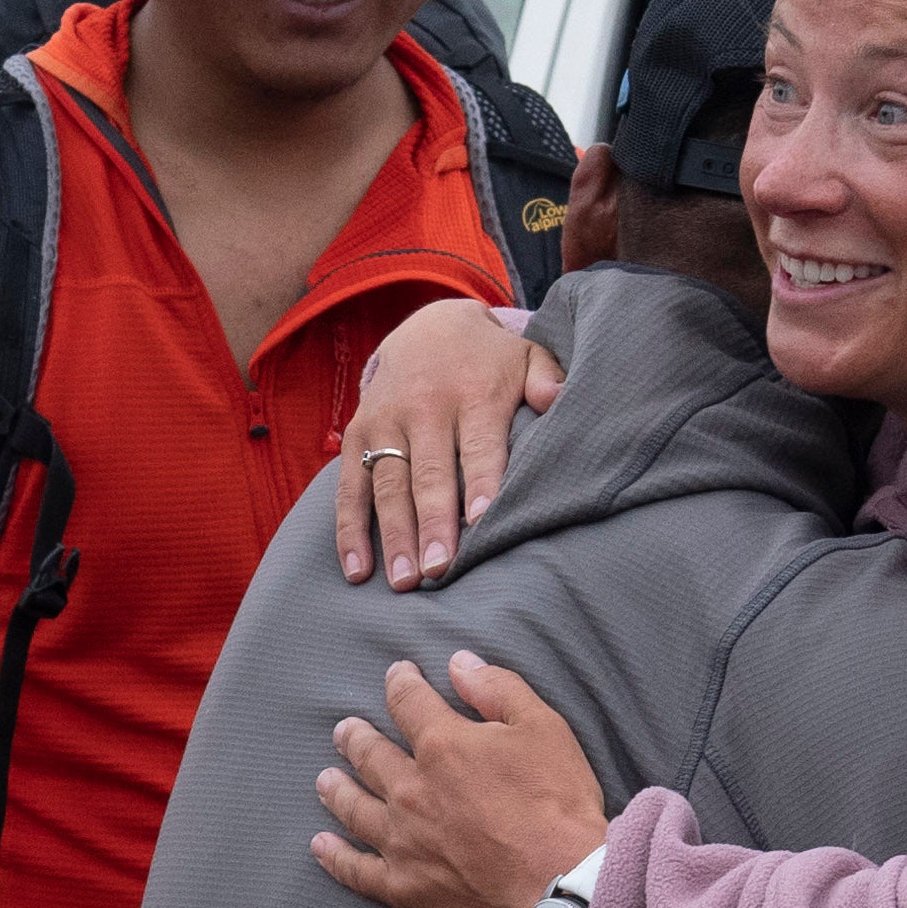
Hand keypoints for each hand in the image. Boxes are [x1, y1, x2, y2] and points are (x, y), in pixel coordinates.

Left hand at [311, 651, 608, 907]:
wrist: (563, 882)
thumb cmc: (559, 803)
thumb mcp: (543, 728)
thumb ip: (497, 690)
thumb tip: (459, 663)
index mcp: (443, 745)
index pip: (408, 702)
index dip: (401, 683)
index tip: (398, 675)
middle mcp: (411, 790)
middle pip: (370, 755)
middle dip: (356, 738)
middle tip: (345, 731)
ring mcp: (403, 840)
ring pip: (354, 807)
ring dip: (336, 789)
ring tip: (324, 780)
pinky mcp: (404, 887)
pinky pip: (357, 870)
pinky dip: (335, 857)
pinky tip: (322, 846)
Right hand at [331, 302, 564, 588]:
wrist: (427, 327)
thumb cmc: (489, 361)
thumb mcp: (525, 356)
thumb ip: (546, 377)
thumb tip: (557, 399)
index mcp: (474, 393)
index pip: (479, 445)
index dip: (480, 482)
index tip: (481, 522)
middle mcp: (425, 407)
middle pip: (429, 473)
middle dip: (433, 523)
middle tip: (439, 569)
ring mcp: (386, 422)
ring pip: (388, 485)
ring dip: (394, 535)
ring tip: (405, 581)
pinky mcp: (357, 434)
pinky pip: (349, 487)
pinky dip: (349, 530)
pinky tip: (358, 571)